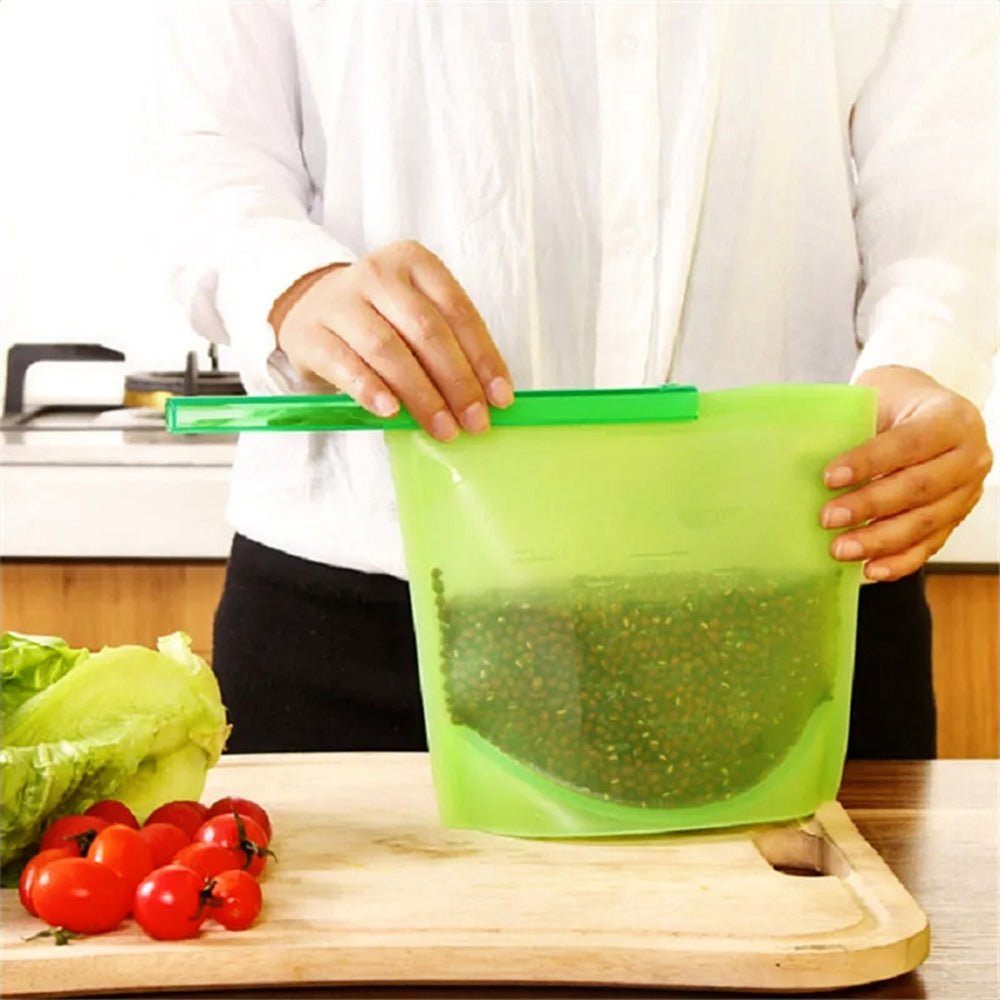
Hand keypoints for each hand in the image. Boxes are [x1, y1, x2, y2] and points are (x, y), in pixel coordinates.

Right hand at [268, 240, 513, 440]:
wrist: (308, 309)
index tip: (500, 398)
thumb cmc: (378, 319)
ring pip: (387, 348)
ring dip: (421, 394)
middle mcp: (377, 274)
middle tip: (475, 422)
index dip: (483, 357)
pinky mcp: (310, 334)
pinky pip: (345, 364)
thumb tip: (488, 396)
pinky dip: (371, 390)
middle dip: (457, 382)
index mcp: (414, 263)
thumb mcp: (413, 316)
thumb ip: (448, 345)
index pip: (458, 311)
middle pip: (426, 330)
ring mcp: (339, 302)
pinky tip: (391, 412)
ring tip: (442, 428)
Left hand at [820, 365, 992, 580]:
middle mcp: (969, 456)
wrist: (925, 410)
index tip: (829, 478)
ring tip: (839, 549)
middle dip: (869, 506)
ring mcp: (967, 491)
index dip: (870, 462)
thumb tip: (799, 456)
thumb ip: (852, 423)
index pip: (910, 443)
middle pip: (919, 488)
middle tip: (827, 519)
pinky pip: (930, 545)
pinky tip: (870, 570)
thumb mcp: (878, 397)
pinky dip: (899, 561)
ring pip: (925, 522)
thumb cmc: (895, 403)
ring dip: (879, 541)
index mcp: (950, 418)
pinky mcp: (957, 518)